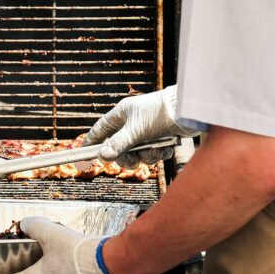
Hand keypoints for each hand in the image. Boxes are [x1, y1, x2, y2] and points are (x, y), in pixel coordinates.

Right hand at [83, 85, 198, 167]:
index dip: (92, 142)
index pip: (100, 130)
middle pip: (119, 147)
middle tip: (133, 162)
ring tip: (156, 150)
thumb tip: (102, 157)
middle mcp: (132, 122)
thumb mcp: (136, 130)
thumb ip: (118, 144)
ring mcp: (146, 130)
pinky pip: (153, 152)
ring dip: (147, 155)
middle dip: (127, 157)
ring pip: (138, 152)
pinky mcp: (160, 137)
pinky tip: (166, 147)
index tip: (85, 154)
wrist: (189, 111)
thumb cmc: (159, 114)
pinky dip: (159, 153)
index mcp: (121, 115)